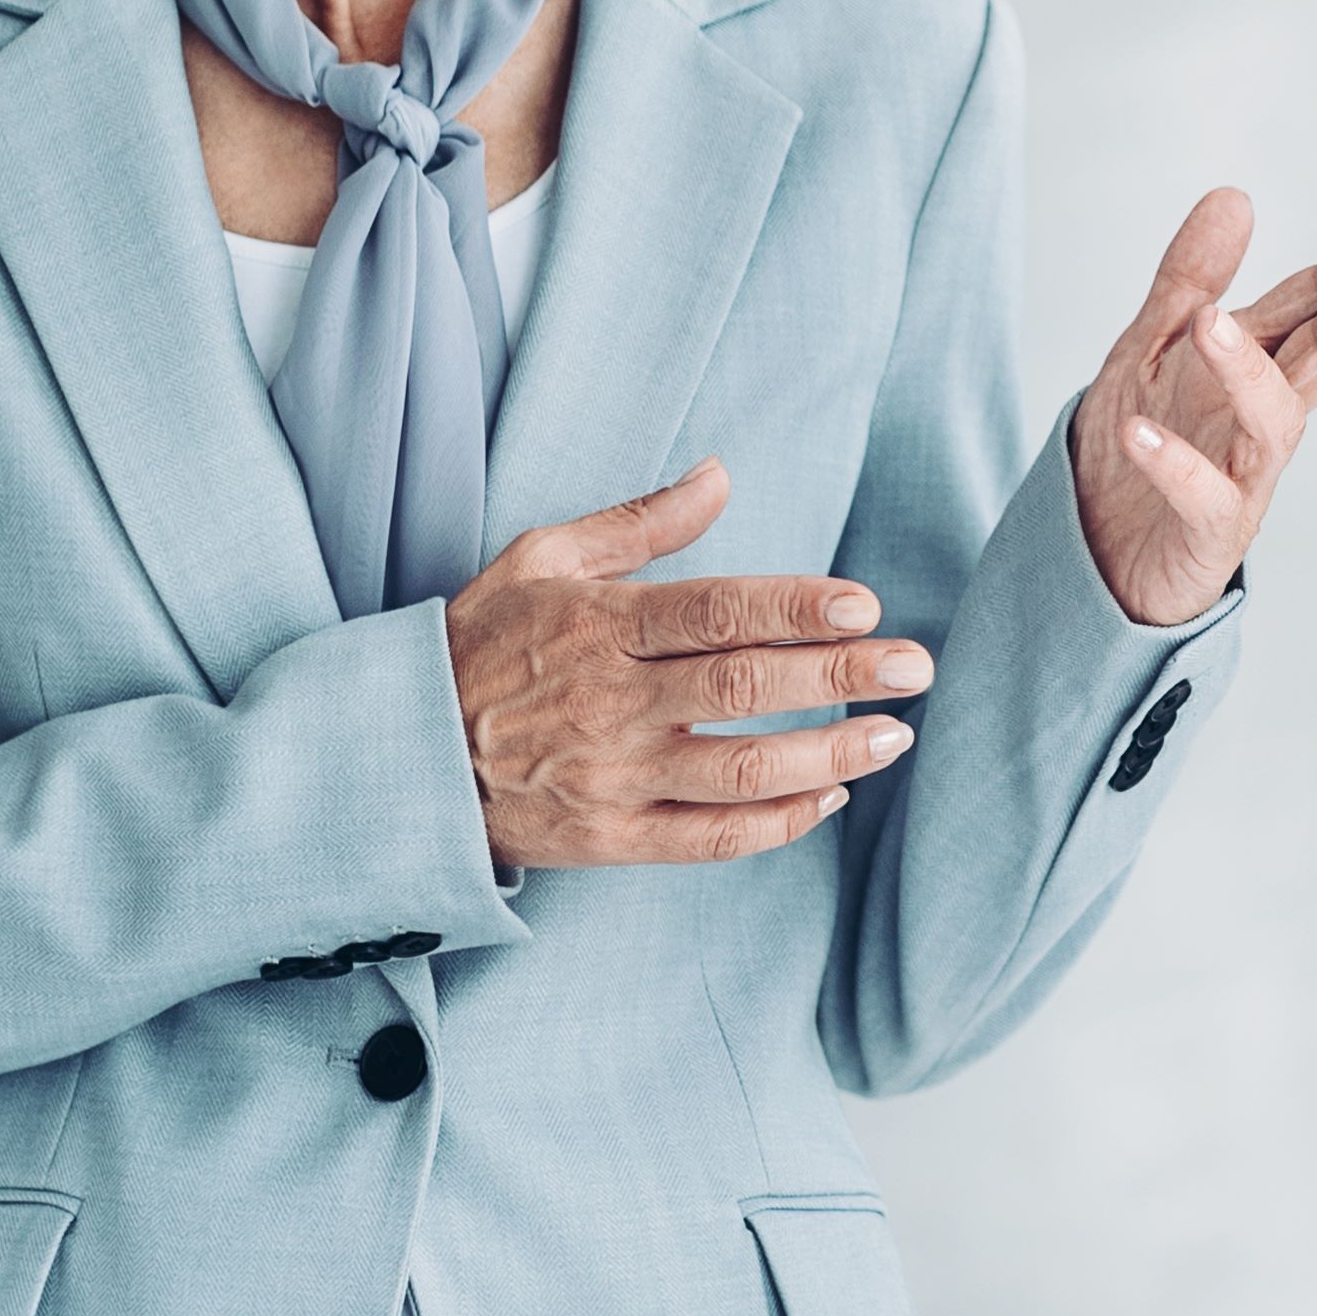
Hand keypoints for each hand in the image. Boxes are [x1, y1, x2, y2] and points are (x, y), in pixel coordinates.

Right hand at [442, 461, 926, 870]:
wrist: (403, 758)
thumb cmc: (482, 646)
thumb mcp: (541, 560)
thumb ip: (638, 523)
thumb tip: (720, 475)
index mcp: (598, 625)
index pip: (714, 612)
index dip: (795, 608)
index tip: (864, 604)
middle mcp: (609, 703)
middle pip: (743, 688)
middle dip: (840, 677)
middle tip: (913, 666)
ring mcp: (612, 778)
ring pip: (740, 772)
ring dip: (829, 755)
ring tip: (894, 736)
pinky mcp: (612, 839)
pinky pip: (712, 840)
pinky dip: (779, 824)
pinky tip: (830, 796)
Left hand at [1069, 188, 1316, 629]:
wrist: (1097, 556)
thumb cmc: (1138, 447)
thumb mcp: (1154, 346)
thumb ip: (1192, 277)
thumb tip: (1236, 195)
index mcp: (1261, 363)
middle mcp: (1264, 415)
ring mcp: (1244, 475)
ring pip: (1273, 422)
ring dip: (1246, 371)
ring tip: (1211, 322)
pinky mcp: (1209, 532)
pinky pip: (1201, 496)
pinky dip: (1174, 464)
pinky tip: (1137, 433)